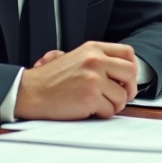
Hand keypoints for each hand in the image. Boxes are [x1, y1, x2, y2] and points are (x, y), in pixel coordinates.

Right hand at [15, 41, 138, 119]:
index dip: (131, 68)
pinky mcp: (90, 98)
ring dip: (114, 105)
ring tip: (100, 105)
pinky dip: (103, 114)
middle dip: (129, 88)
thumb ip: (97, 59)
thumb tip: (120, 69)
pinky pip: (109, 110)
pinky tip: (90, 110)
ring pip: (122, 96)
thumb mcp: (75, 57)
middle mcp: (96, 61)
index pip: (127, 53)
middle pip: (130, 73)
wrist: (30, 92)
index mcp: (93, 49)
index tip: (127, 79)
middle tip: (122, 96)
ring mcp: (94, 79)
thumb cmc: (50, 79)